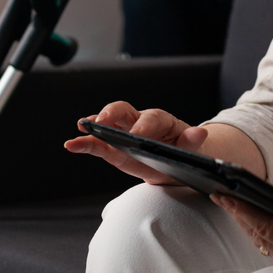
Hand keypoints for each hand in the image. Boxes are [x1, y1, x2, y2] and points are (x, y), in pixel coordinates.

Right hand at [64, 101, 208, 184]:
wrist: (175, 163)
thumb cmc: (183, 151)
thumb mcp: (192, 148)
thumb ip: (193, 140)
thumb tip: (200, 132)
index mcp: (160, 119)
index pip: (151, 118)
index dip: (143, 126)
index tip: (137, 136)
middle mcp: (138, 121)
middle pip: (123, 109)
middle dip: (113, 113)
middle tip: (104, 121)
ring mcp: (123, 132)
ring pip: (107, 122)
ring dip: (94, 125)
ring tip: (82, 129)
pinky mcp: (113, 147)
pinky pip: (98, 143)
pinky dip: (85, 143)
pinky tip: (72, 144)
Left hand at [212, 186, 272, 272]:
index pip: (263, 223)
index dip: (242, 209)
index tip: (226, 195)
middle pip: (254, 230)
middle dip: (234, 211)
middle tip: (216, 192)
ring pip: (258, 237)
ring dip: (242, 219)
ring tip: (226, 201)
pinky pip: (266, 242)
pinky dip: (254, 227)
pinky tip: (249, 218)